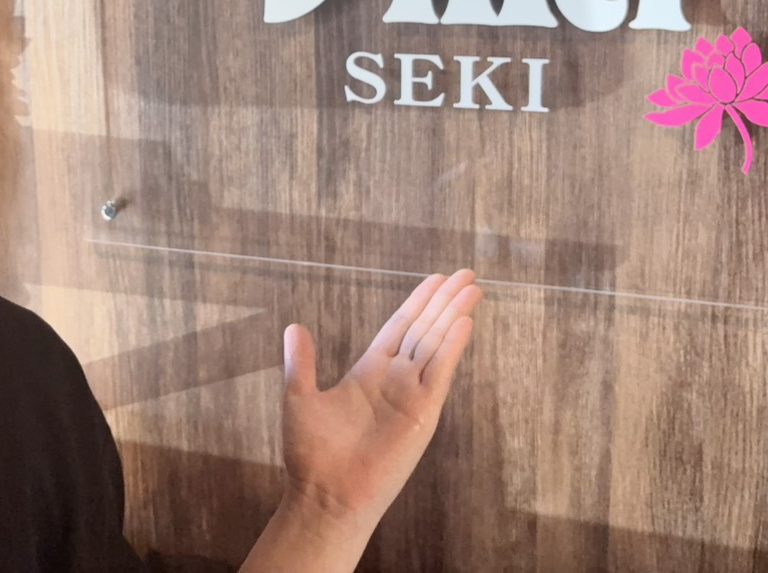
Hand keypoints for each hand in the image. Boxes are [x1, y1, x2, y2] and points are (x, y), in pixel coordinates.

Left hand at [278, 271, 481, 529]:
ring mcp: (410, 395)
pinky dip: (452, 346)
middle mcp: (395, 379)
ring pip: (437, 344)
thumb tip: (294, 327)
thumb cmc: (310, 455)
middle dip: (445, 301)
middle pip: (425, 329)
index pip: (400, 327)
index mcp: (369, 372)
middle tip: (466, 272)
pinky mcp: (421, 413)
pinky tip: (464, 322)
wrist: (324, 495)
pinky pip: (439, 372)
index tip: (436, 280)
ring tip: (472, 287)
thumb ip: (301, 362)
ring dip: (455, 316)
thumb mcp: (299, 397)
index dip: (419, 302)